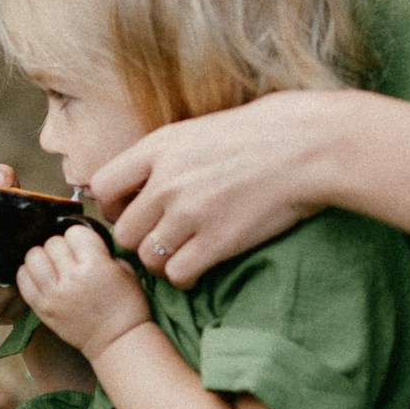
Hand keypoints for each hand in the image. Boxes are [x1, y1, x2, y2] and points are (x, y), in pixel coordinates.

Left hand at [15, 224, 151, 359]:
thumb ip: (103, 251)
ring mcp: (53, 294)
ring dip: (42, 257)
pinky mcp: (42, 309)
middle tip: (70, 258)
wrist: (117, 340)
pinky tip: (41, 277)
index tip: (83, 246)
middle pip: (52, 243)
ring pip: (33, 257)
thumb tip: (83, 241)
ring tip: (52, 266)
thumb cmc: (126, 306)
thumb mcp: (125, 270)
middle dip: (61, 247)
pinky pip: (22, 280)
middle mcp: (71, 278)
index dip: (79, 237)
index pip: (74, 232)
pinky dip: (28, 274)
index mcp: (95, 265)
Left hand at [92, 89, 330, 286]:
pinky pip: (177, 274)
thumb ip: (164, 156)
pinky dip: (183, 277)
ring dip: (159, 262)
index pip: (102, 187)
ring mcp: (190, 212)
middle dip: (138, 240)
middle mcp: (166, 181)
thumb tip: (140, 180)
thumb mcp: (197, 131)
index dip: (113, 207)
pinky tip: (197, 268)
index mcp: (158, 148)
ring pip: (146, 257)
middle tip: (159, 239)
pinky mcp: (217, 240)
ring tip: (179, 255)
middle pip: (123, 231)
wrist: (306, 147)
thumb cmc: (258, 135)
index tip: (131, 212)